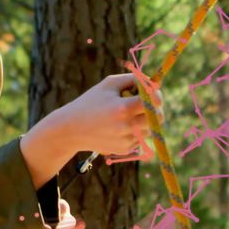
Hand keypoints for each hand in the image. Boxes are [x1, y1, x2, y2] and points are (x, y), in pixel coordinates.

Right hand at [20, 73, 164, 187]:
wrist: (71, 129)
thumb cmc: (90, 102)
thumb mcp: (109, 84)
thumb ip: (133, 79)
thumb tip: (153, 83)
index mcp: (123, 108)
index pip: (154, 101)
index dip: (157, 95)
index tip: (154, 92)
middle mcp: (126, 126)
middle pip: (157, 118)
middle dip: (156, 109)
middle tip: (147, 103)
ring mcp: (126, 140)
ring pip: (150, 129)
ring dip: (144, 120)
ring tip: (126, 114)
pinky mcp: (124, 149)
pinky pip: (140, 138)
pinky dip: (135, 131)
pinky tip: (118, 126)